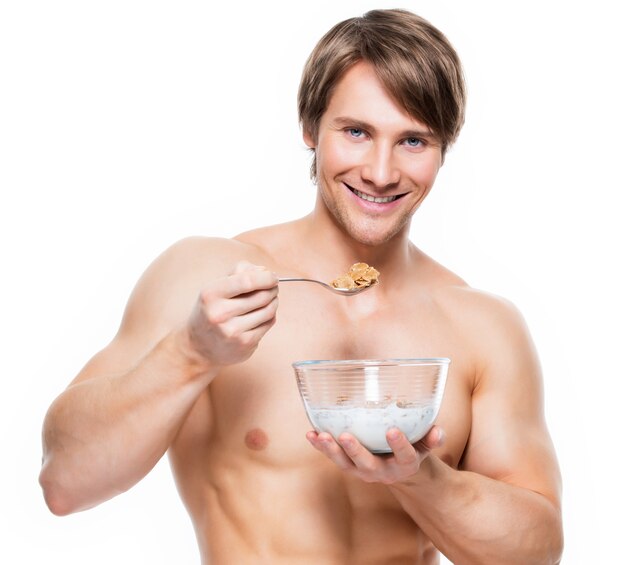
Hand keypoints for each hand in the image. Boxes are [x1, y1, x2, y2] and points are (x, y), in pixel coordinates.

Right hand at [186, 261, 277, 365]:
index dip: (265, 277)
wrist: (199, 346)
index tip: (272, 277)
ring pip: (268, 310)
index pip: (247, 281)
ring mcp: (232, 331)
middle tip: (273, 288)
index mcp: (211, 294)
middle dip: (272, 289)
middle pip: (261, 296)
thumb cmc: (212, 310)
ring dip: (274, 301)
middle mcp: (220, 314)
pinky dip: (270, 316)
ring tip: (270, 299)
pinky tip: (262, 314)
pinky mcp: (244, 343)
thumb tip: (265, 272)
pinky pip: (268, 323)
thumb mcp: (217, 287)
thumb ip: (239, 273)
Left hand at [306, 426, 444, 483]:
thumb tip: (438, 431)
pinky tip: (310, 434)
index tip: (393, 431)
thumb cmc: (414, 449)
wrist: (402, 471)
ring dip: (331, 450)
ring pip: (345, 464)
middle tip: (345, 436)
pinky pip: (333, 457)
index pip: (405, 456)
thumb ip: (432, 438)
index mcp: (405, 465)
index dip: (399, 445)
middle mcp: (382, 471)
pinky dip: (320, 447)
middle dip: (355, 451)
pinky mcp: (349, 465)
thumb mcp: (426, 445)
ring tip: (320, 436)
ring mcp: (362, 470)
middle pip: (367, 464)